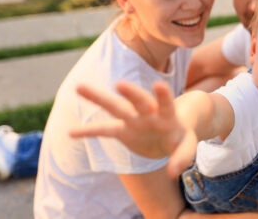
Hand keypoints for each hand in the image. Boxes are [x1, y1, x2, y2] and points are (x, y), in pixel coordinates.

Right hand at [69, 80, 197, 176]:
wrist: (170, 133)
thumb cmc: (180, 136)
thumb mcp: (187, 145)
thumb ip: (183, 156)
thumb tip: (173, 172)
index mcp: (167, 115)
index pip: (166, 104)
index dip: (162, 96)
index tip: (158, 85)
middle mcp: (148, 113)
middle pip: (140, 101)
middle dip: (131, 94)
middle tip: (120, 84)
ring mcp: (134, 120)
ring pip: (116, 108)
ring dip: (99, 98)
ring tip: (79, 87)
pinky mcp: (123, 131)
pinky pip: (103, 130)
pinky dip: (88, 131)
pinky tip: (71, 132)